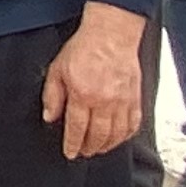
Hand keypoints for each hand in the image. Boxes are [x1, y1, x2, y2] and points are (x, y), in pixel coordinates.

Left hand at [45, 5, 148, 158]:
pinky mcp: (135, 98)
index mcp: (82, 95)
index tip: (70, 152)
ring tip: (98, 148)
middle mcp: (104, 101)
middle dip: (88, 148)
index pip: (76, 129)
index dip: (72, 144)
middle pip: (97, 136)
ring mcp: (122, 101)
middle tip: (83, 152)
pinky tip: (118, 138)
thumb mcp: (57, 69)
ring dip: (106, 145)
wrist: (111, 34)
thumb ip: (52, 95)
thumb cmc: (84, 48)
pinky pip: (133, 124)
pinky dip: (125, 135)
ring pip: (116, 134)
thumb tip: (50, 117)